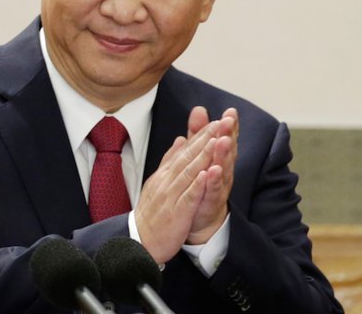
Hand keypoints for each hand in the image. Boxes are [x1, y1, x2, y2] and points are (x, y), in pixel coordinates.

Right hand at [134, 113, 223, 263]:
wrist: (139, 241)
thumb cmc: (152, 213)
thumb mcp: (158, 182)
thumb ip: (170, 161)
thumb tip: (180, 140)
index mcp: (165, 174)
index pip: (185, 150)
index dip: (202, 135)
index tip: (217, 120)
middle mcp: (167, 181)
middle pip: (189, 156)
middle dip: (207, 138)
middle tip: (222, 122)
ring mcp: (171, 196)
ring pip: (189, 172)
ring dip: (204, 156)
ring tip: (217, 140)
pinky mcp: (176, 213)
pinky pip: (188, 197)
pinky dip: (196, 185)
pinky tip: (206, 174)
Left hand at [187, 107, 237, 244]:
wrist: (199, 218)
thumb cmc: (202, 184)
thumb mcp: (199, 154)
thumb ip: (198, 133)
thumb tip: (199, 109)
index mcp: (219, 157)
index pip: (225, 138)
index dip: (229, 125)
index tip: (231, 111)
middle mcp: (223, 170)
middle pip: (227, 150)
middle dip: (229, 135)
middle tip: (229, 121)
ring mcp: (219, 186)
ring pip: (223, 168)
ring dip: (223, 154)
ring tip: (223, 140)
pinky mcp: (211, 201)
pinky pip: (213, 190)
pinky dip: (213, 180)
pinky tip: (213, 171)